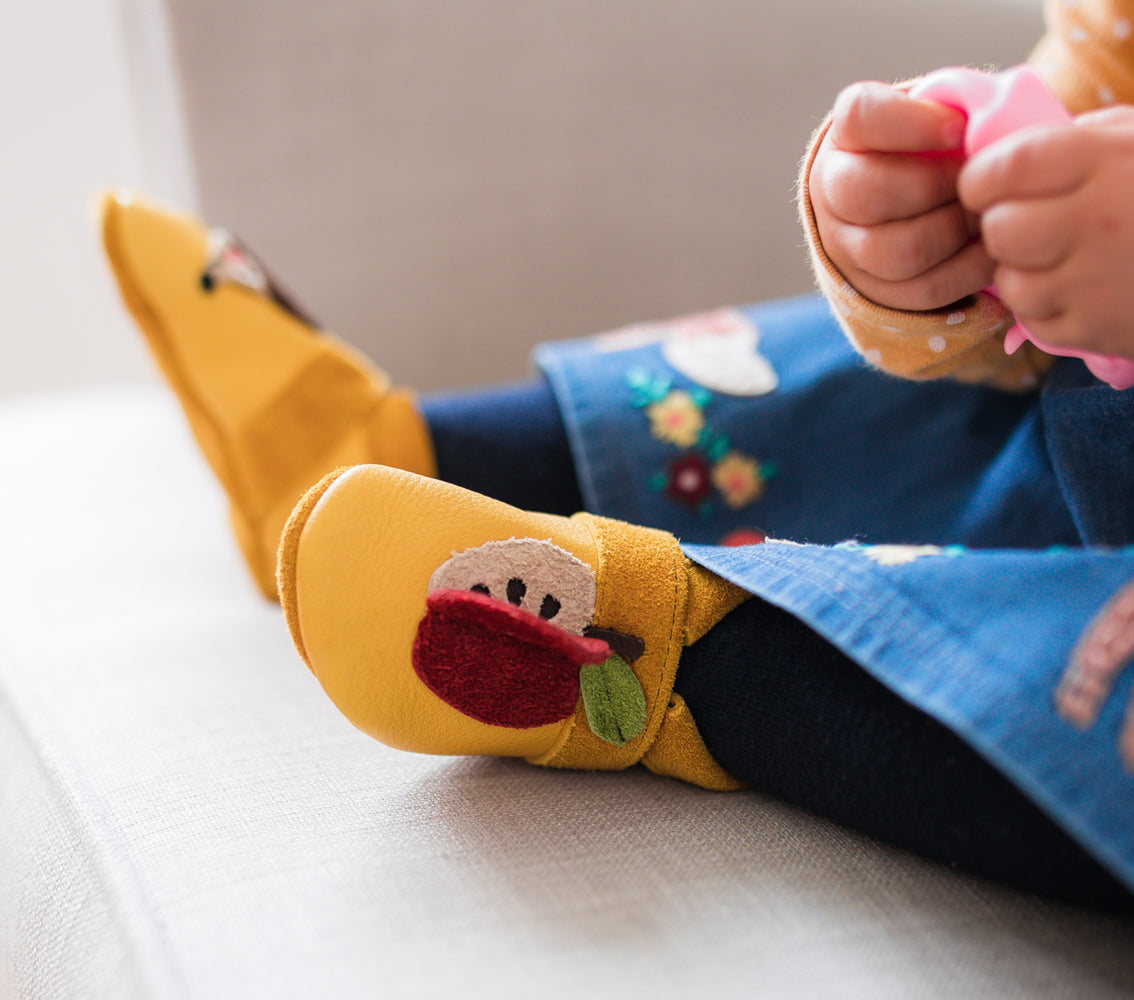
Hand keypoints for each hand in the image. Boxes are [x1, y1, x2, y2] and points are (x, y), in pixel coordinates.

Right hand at [810, 81, 995, 310]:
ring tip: (983, 212)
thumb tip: (992, 125)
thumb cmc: (933, 146)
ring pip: (894, 251)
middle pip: (867, 193)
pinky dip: (967, 268)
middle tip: (976, 179)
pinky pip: (923, 288)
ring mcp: (845, 246)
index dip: (912, 124)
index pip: (861, 117)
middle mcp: (831, 190)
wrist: (906, 202)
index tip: (960, 128)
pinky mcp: (874, 289)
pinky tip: (989, 247)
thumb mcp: (936, 113)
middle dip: (935, 186)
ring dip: (953, 230)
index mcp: (846, 134)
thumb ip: (956, 106)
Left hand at [959, 106, 1133, 359]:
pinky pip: (1034, 321)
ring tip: (1065, 257)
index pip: (995, 171)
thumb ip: (1075, 140)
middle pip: (998, 231)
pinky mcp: (1096, 329)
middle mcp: (1093, 221)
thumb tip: (1003, 151)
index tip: (995, 185)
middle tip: (1031, 224)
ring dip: (1025, 271)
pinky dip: (1046, 308)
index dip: (982, 179)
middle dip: (1003, 227)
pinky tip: (1081, 288)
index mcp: (1099, 160)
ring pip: (1011, 282)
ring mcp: (1094, 282)